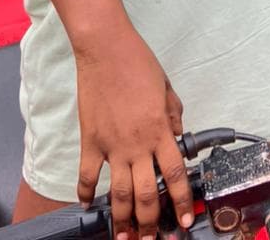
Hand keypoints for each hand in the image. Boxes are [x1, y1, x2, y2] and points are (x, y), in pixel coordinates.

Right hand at [75, 29, 193, 239]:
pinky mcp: (90, 140)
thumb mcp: (166, 87)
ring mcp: (112, 145)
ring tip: (125, 236)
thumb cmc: (137, 62)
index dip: (181, 200)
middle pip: (147, 193)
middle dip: (150, 221)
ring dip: (123, 219)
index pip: (175, 173)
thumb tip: (178, 136)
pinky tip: (90, 205)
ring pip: (120, 192)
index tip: (183, 218)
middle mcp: (137, 143)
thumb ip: (174, 114)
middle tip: (152, 238)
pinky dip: (87, 193)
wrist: (105, 49)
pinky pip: (88, 175)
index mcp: (159, 129)